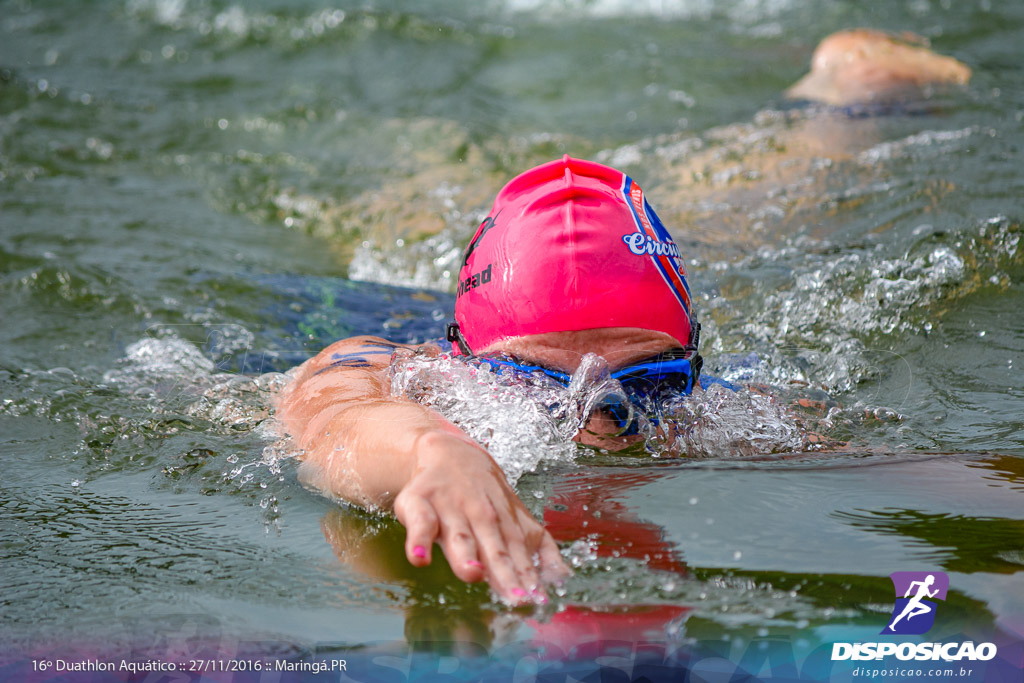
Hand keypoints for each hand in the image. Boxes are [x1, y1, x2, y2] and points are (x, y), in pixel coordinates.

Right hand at [393, 431, 568, 603]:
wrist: (450, 452)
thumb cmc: (484, 496)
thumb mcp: (516, 517)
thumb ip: (538, 546)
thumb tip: (562, 577)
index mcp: (505, 523)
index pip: (518, 553)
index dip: (527, 576)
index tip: (535, 599)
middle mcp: (481, 516)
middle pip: (493, 547)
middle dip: (504, 571)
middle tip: (514, 596)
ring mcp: (450, 509)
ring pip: (460, 536)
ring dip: (465, 555)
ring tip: (473, 573)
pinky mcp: (420, 502)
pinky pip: (419, 523)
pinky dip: (418, 539)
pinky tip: (419, 558)